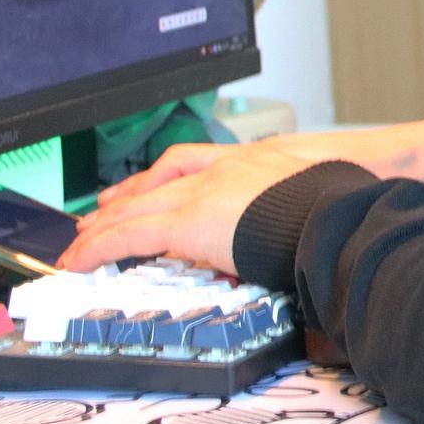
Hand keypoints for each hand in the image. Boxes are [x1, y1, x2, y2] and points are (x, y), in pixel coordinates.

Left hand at [58, 118, 423, 271]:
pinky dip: (98, 247)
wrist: (343, 205)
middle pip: (156, 182)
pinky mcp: (189, 222)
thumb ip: (306, 215)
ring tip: (77, 245)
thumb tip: (314, 245)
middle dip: (123, 201)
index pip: (191, 163)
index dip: (160, 177)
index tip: (141, 188)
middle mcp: (222, 170)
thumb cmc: (346, 204)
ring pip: (135, 208)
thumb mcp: (323, 199)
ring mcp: (204, 193)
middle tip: (94, 217)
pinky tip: (78, 261)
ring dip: (102, 227)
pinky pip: (129, 235)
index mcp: (252, 162)